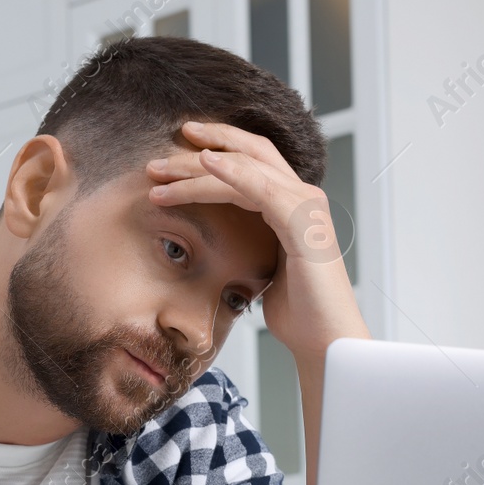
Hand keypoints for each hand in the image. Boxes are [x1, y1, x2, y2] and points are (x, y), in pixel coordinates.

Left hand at [145, 120, 368, 359]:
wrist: (325, 340)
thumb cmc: (299, 313)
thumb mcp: (264, 269)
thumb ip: (251, 245)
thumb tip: (222, 245)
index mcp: (292, 205)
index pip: (252, 161)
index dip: (216, 148)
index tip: (177, 149)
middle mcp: (302, 197)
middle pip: (249, 152)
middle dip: (203, 144)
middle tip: (158, 156)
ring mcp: (305, 206)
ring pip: (245, 168)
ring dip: (197, 168)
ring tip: (160, 172)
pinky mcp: (301, 222)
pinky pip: (260, 187)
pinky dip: (231, 173)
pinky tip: (205, 163)